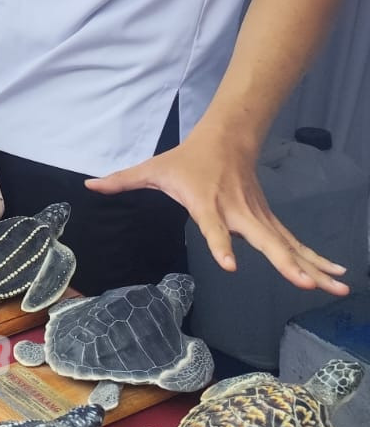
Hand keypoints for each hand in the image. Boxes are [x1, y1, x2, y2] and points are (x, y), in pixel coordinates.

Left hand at [86, 132, 348, 294]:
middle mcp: (237, 213)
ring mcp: (257, 218)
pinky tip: (336, 278)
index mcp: (207, 203)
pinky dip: (316, 260)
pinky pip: (294, 243)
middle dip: (285, 262)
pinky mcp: (268, 221)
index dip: (220, 243)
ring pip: (287, 244)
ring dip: (313, 266)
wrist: (226, 138)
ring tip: (337, 288)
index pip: (214, 226)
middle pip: (264, 239)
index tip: (230, 263)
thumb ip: (122, 180)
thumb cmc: (187, 160)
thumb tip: (89, 186)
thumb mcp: (152, 169)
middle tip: (305, 284)